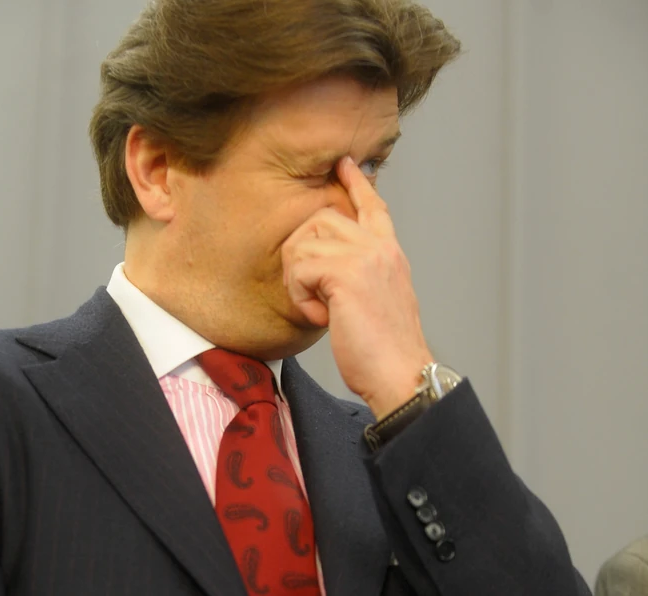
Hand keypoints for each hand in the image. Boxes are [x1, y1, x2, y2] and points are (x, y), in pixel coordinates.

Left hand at [281, 157, 432, 418]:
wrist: (400, 374)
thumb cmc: (385, 350)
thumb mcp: (377, 301)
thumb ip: (360, 275)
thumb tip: (326, 269)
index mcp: (389, 254)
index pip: (373, 207)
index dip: (356, 183)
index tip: (344, 164)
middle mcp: (379, 248)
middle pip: (320, 218)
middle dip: (301, 252)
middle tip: (309, 292)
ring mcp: (364, 258)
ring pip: (304, 242)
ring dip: (298, 278)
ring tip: (319, 308)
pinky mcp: (345, 274)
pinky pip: (300, 269)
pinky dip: (300, 297)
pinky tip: (320, 317)